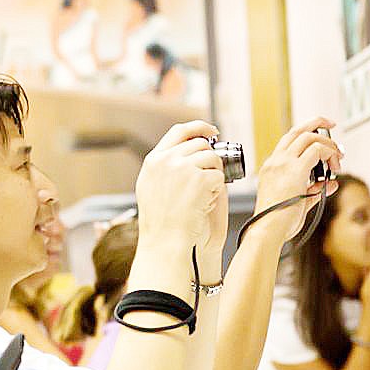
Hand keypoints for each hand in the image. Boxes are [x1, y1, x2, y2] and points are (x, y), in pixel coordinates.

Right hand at [135, 121, 225, 250]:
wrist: (164, 241)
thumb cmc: (160, 222)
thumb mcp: (150, 187)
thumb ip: (164, 166)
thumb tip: (189, 151)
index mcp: (153, 160)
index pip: (180, 131)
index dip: (199, 128)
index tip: (212, 132)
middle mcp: (167, 160)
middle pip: (200, 145)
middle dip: (209, 159)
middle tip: (208, 178)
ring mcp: (183, 168)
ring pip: (212, 159)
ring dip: (214, 175)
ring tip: (202, 195)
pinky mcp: (200, 180)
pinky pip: (218, 177)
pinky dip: (216, 190)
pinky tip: (204, 203)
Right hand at [253, 117, 342, 242]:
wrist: (268, 229)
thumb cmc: (276, 221)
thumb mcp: (297, 202)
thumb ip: (314, 190)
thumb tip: (330, 183)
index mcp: (271, 168)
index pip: (289, 142)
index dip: (307, 135)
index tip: (322, 139)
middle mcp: (275, 162)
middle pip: (297, 131)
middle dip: (317, 123)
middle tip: (331, 125)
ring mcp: (283, 164)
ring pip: (308, 136)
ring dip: (327, 143)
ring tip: (338, 157)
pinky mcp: (295, 169)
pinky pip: (317, 150)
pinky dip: (330, 153)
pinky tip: (335, 165)